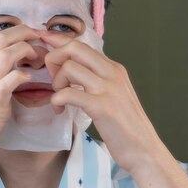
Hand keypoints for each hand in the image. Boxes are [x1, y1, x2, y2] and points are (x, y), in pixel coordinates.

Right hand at [0, 25, 38, 174]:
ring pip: (5, 55)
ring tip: (38, 56)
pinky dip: (21, 76)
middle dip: (23, 32)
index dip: (13, 35)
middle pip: (0, 40)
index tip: (28, 39)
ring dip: (26, 50)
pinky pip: (8, 82)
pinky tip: (28, 79)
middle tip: (38, 37)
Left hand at [40, 31, 163, 174]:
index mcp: (113, 68)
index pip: (81, 44)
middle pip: (74, 48)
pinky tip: (60, 110)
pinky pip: (69, 94)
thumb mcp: (115, 94)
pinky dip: (57, 100)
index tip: (44, 39)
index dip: (58, 39)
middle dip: (54, 59)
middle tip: (55, 82)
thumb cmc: (126, 126)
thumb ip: (98, 80)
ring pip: (69, 68)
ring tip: (59, 100)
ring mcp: (107, 89)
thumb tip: (74, 70)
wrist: (144, 149)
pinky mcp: (102, 107)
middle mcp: (112, 73)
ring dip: (56, 84)